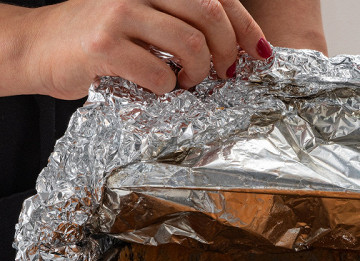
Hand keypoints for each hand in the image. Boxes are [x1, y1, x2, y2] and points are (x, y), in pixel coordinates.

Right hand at [23, 0, 271, 98]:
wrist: (37, 46)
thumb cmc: (100, 38)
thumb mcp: (144, 18)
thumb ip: (184, 22)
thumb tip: (240, 49)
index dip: (247, 27)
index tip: (261, 53)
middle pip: (210, 14)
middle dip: (229, 51)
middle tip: (224, 73)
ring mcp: (120, 12)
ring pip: (190, 43)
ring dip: (199, 72)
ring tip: (187, 81)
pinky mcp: (104, 45)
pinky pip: (159, 73)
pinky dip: (167, 88)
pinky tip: (156, 87)